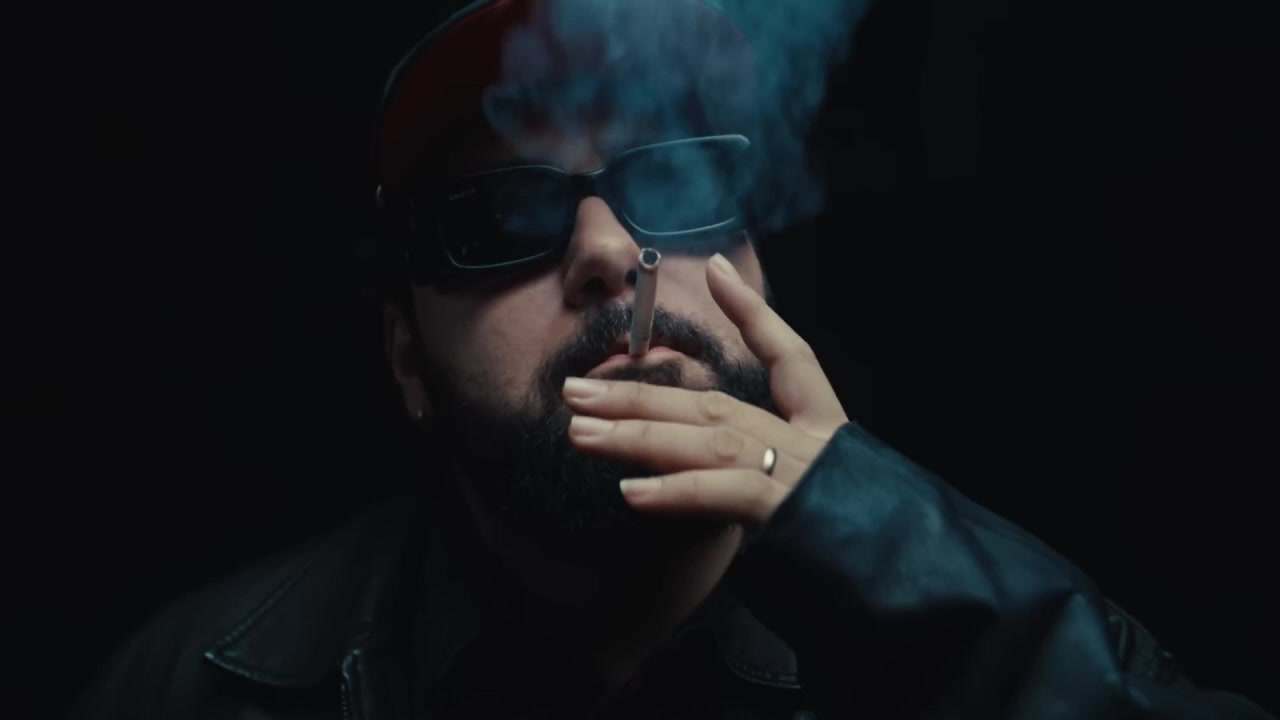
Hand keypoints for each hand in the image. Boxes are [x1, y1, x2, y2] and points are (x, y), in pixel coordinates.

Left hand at [563, 252, 849, 527]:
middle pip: (715, 406)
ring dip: (639, 434)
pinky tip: (631, 493)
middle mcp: (815, 444)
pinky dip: (678, 493)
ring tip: (580, 433)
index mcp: (826, 432)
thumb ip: (776, 484)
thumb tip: (722, 483)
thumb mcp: (829, 506)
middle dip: (642, 396)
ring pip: (712, 440)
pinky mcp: (796, 514)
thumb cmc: (873, 553)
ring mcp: (806, 475)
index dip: (753, 313)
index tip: (718, 272)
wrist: (930, 591)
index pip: (791, 358)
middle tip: (576, 392)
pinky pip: (728, 495)